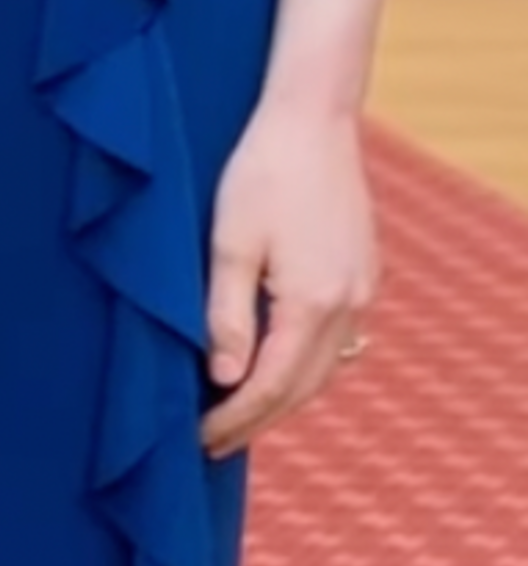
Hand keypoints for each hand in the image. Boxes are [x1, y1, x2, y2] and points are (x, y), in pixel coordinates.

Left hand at [201, 94, 379, 455]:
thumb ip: (226, 313)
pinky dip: (308, 364)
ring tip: (242, 414)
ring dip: (284, 395)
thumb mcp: (229, 242)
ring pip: (326, 367)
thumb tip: (224, 379)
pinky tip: (283, 367)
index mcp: (312, 303)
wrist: (312, 121)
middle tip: (214, 443)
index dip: (234, 417)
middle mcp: (349, 305)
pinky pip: (339, 340)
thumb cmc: (260, 174)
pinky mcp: (364, 274)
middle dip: (257, 418)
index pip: (269, 385)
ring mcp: (363, 290)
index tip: (199, 439)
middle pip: (302, 387)